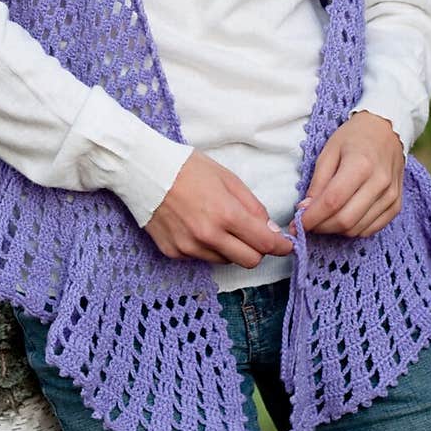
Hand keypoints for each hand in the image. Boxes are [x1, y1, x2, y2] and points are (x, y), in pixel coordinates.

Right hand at [144, 149, 294, 267]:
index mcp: (225, 214)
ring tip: (220, 224)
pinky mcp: (174, 253)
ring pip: (225, 261)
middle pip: (249, 261)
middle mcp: (208, 236)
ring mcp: (189, 247)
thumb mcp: (228, 178)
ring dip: (231, 248)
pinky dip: (208, 247)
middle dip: (258, 250)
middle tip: (256, 236)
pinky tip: (197, 226)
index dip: (280, 246)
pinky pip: (202, 257)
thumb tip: (270, 230)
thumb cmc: (188, 168)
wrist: (145, 171)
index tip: (286, 245)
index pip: (264, 244)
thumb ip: (252, 206)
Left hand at [288, 111, 403, 238]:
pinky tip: (343, 217)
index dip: (311, 218)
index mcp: (360, 165)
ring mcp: (391, 196)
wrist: (386, 130)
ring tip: (324, 219)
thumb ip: (318, 182)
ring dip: (335, 230)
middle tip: (308, 223)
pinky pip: (371, 229)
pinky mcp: (396, 205)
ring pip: (357, 229)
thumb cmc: (354, 137)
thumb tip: (306, 209)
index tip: (297, 224)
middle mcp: (379, 183)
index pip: (332, 202)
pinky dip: (353, 230)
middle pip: (345, 220)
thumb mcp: (329, 151)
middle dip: (321, 227)